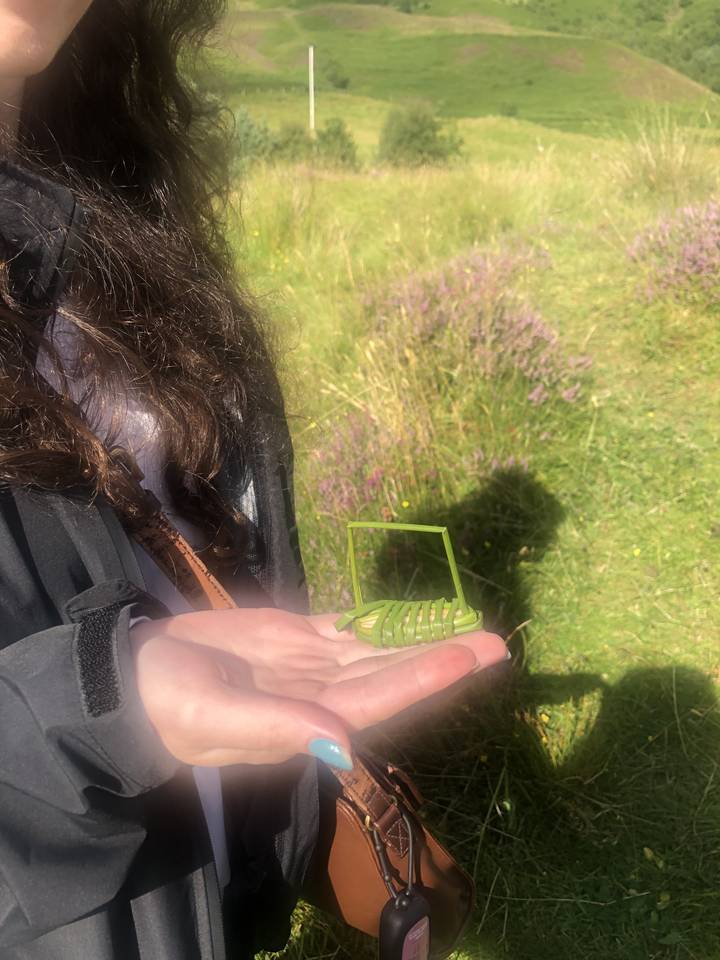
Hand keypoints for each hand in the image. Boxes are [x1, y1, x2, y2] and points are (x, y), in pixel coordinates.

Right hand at [130, 607, 507, 769]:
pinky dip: (379, 620)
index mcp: (306, 719)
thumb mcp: (215, 715)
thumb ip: (280, 728)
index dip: (426, 675)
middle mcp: (319, 693)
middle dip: (442, 656)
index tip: (470, 654)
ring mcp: (308, 664)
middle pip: (391, 671)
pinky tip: (409, 614)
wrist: (133, 677)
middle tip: (496, 640)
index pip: (379, 696)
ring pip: (376, 646)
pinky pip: (346, 627)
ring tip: (466, 623)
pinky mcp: (291, 637)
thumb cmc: (166, 701)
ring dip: (420, 635)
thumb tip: (342, 747)